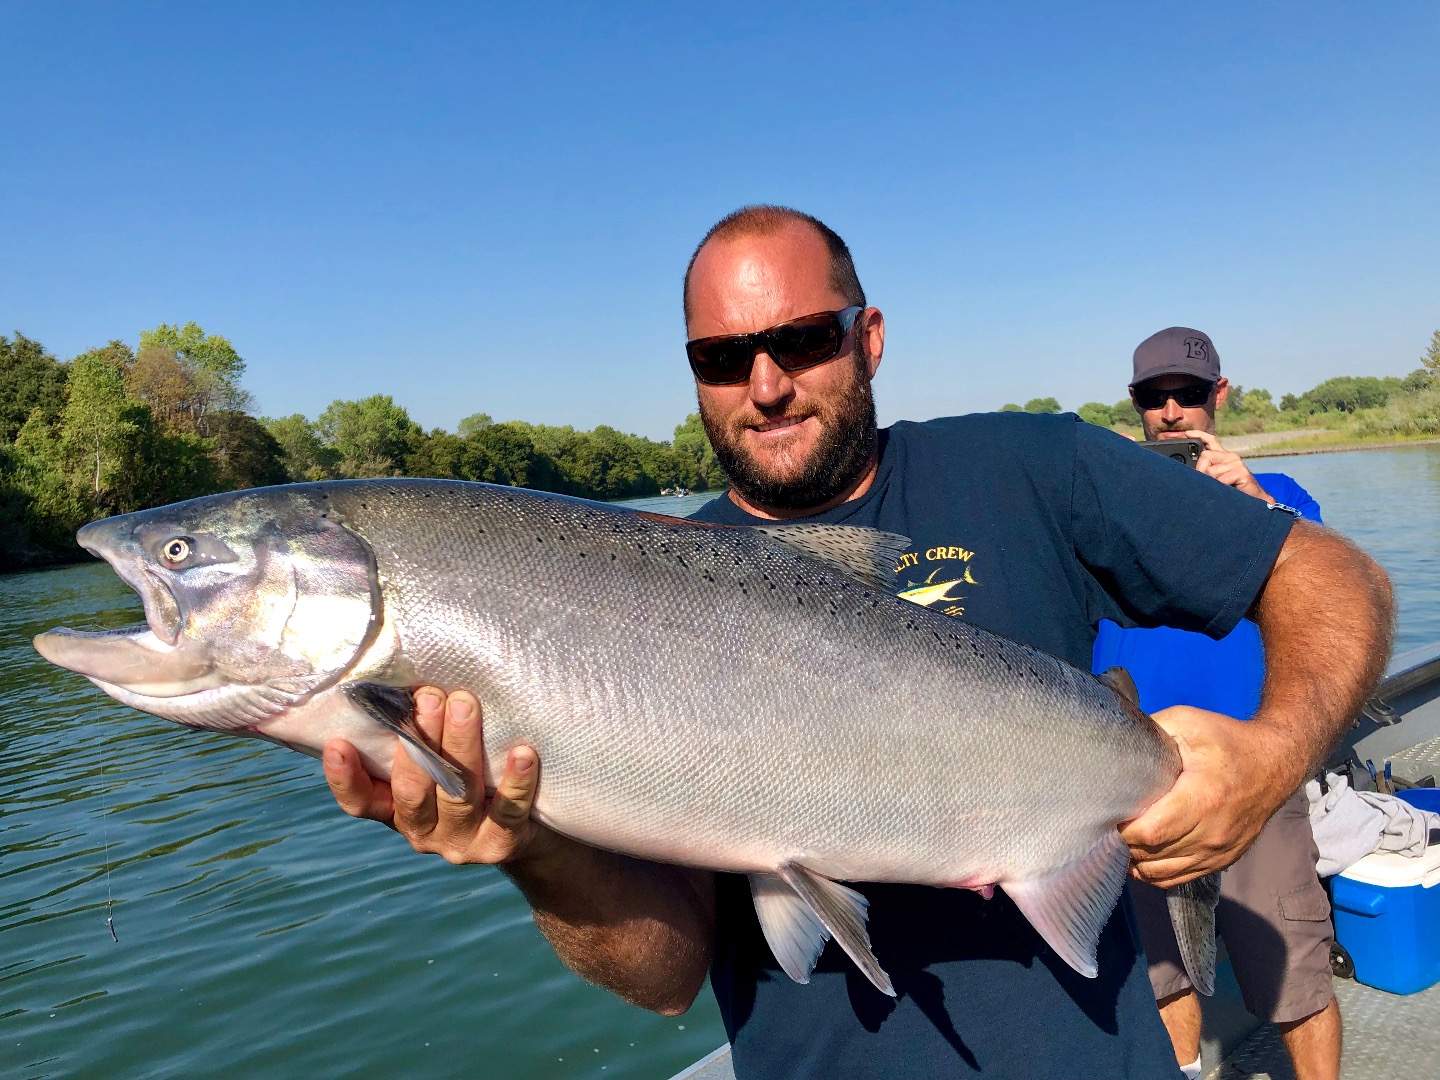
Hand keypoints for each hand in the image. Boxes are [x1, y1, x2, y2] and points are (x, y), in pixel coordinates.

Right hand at [324, 687, 555, 866]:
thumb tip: (402, 679)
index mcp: (395, 810)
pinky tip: (523, 752)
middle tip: (428, 697)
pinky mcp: (501, 845)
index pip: (360, 801)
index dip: (345, 778)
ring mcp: (461, 843)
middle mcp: (422, 831)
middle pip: (414, 791)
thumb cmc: (468, 777)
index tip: (337, 744)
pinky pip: (509, 812)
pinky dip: (516, 782)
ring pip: (458, 794)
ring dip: (460, 747)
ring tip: (466, 705)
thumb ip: (415, 739)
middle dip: (419, 742)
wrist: (527, 830)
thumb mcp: (435, 765)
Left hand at [1120, 705, 1296, 886]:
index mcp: (1202, 798)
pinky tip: (1139, 858)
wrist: (1275, 763)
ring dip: (1136, 862)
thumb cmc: (1228, 741)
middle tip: (1104, 827)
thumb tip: (1116, 741)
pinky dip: (1155, 873)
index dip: (1122, 830)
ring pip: (1164, 873)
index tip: (1106, 815)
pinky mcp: (1223, 859)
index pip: (1151, 832)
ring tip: (1118, 842)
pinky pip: (1180, 878)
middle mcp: (1212, 832)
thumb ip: (1151, 731)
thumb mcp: (1188, 722)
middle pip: (1153, 855)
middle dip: (1122, 845)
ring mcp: (1219, 851)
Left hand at [1188, 431, 1273, 501]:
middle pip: (1205, 456)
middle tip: (1206, 482)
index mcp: (1223, 456)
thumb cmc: (1232, 489)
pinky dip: (1220, 487)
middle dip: (1200, 470)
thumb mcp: (1216, 478)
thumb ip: (1206, 470)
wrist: (1252, 500)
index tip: (1186, 433)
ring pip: (1211, 470)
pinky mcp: (1242, 471)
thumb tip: (1191, 469)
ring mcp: (1237, 463)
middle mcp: (1230, 456)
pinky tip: (1226, 490)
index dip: (1199, 435)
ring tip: (1219, 488)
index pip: (1211, 440)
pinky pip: (1221, 479)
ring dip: (1211, 482)